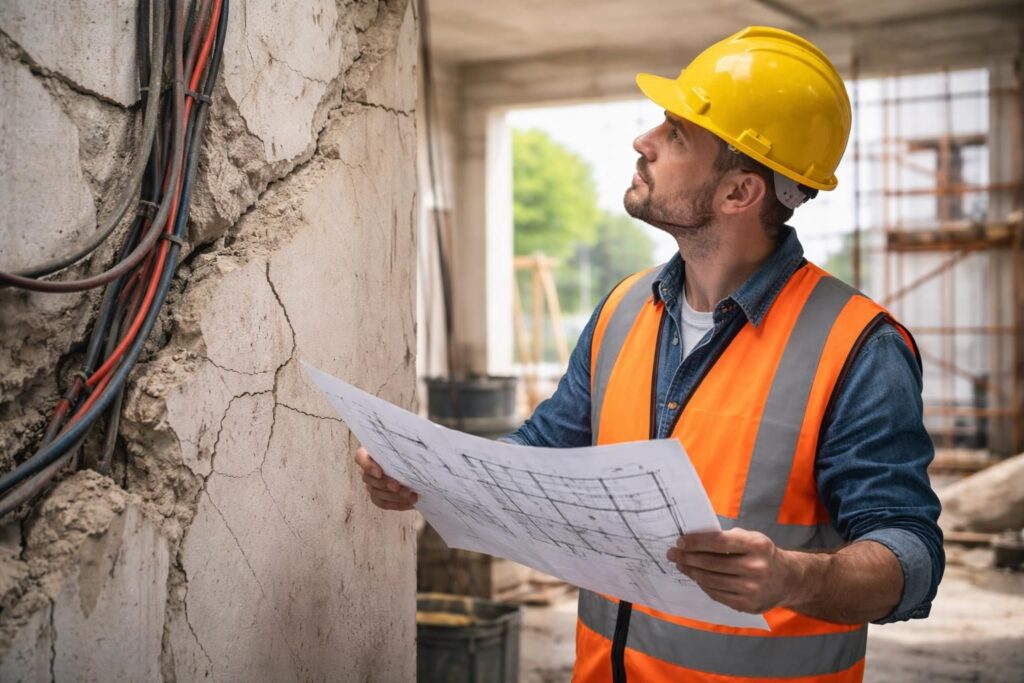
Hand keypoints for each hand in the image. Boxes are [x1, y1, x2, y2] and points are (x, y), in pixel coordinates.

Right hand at [354, 446, 417, 510]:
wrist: (417, 470)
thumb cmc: (409, 455)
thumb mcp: (406, 449)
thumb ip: (403, 450)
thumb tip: (411, 454)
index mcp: (371, 454)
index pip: (360, 457)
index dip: (368, 466)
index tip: (380, 473)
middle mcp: (368, 470)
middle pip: (368, 479)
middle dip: (384, 484)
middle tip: (398, 486)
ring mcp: (372, 485)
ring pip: (376, 493)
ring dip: (394, 496)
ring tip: (410, 495)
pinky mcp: (379, 497)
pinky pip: (383, 503)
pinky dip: (397, 504)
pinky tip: (409, 503)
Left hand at [666, 528, 800, 613]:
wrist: (788, 580)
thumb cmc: (763, 554)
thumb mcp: (751, 538)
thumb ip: (726, 538)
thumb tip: (694, 540)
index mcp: (756, 545)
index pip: (718, 542)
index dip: (696, 542)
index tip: (680, 541)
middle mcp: (756, 568)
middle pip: (712, 563)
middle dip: (688, 558)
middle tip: (673, 554)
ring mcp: (752, 589)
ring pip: (711, 581)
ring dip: (692, 572)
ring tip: (681, 565)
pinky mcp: (747, 605)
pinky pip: (717, 594)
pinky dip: (704, 585)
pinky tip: (696, 577)